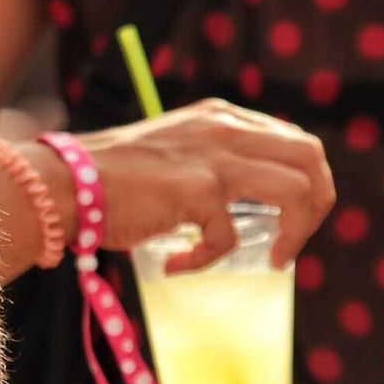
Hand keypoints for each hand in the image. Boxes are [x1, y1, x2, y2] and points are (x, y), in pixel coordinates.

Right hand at [29, 99, 334, 272]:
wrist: (65, 183)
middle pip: (312, 158)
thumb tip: (241, 211)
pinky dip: (206, 260)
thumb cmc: (110, 179)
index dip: (305, 186)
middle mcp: (225, 128)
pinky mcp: (196, 189)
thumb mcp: (176, 156)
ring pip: (298, 191)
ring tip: (269, 263)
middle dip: (318, 207)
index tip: (286, 223)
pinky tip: (177, 265)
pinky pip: (229, 236)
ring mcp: (214, 157)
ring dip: (294, 236)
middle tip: (293, 246)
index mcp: (222, 118)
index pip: (295, 143)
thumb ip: (212, 167)